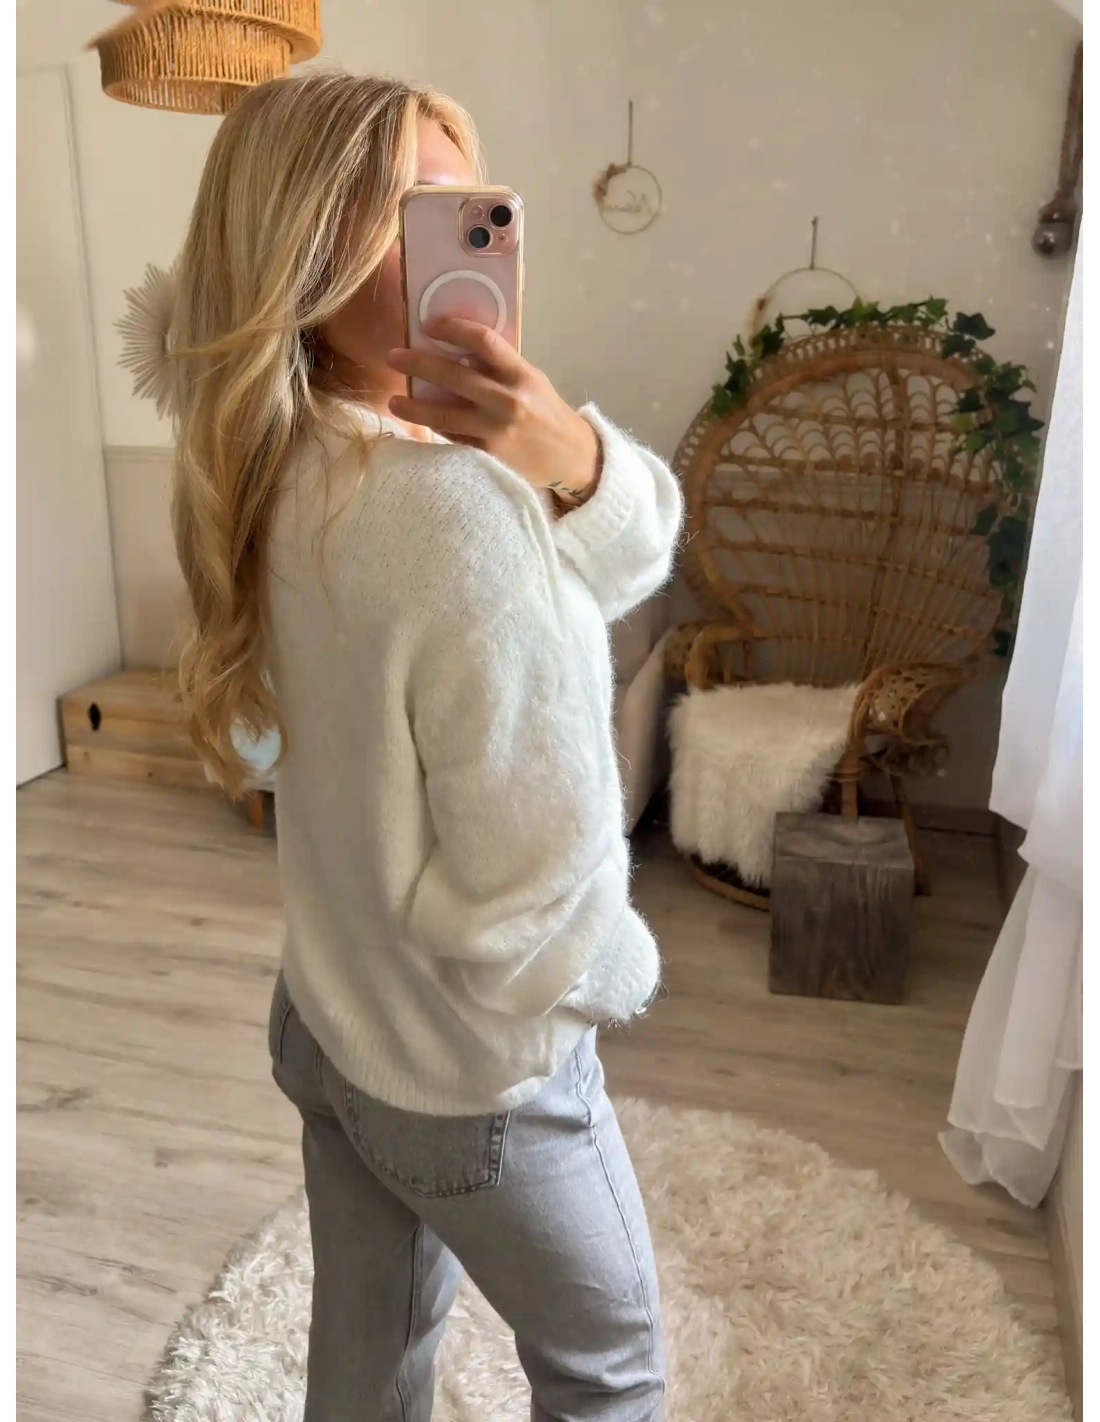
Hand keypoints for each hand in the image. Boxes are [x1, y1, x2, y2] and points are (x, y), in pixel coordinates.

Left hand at [387, 317, 601, 507]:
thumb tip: (458, 352)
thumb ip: (499, 368)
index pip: (483, 341)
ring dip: (413, 407)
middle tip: (394, 356)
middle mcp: (507, 400)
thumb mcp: (532, 382)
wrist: (572, 459)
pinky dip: (435, 431)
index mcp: (520, 375)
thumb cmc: (548, 415)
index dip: (452, 327)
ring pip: (444, 415)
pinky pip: (454, 438)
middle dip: (418, 363)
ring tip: (393, 401)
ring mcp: (496, 430)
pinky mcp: (488, 456)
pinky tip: (419, 426)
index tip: (429, 323)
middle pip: (453, 375)